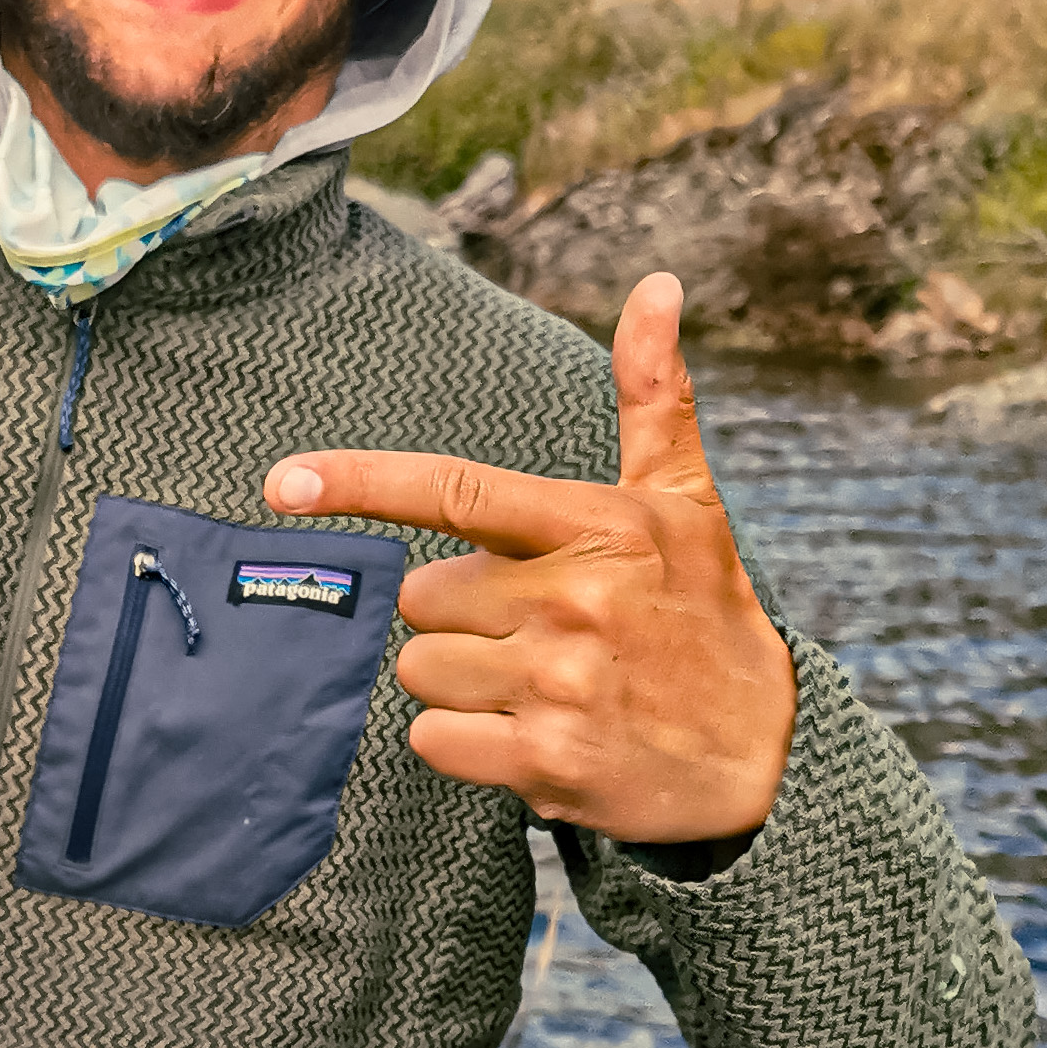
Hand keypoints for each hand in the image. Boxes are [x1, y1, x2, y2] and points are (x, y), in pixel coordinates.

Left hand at [262, 273, 796, 844]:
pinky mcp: (544, 761)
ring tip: (540, 683)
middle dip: (459, 615)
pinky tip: (531, 734)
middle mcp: (573, 601)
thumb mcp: (687, 503)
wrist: (764, 755)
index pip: (457, 492)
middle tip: (535, 630)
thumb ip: (653, 398)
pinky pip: (433, 737)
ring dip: (460, 681)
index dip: (362, 482)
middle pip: (421, 598)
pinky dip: (466, 743)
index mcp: (598, 527)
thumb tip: (657, 286)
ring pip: (419, 670)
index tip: (282, 482)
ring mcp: (557, 684)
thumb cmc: (704, 614)